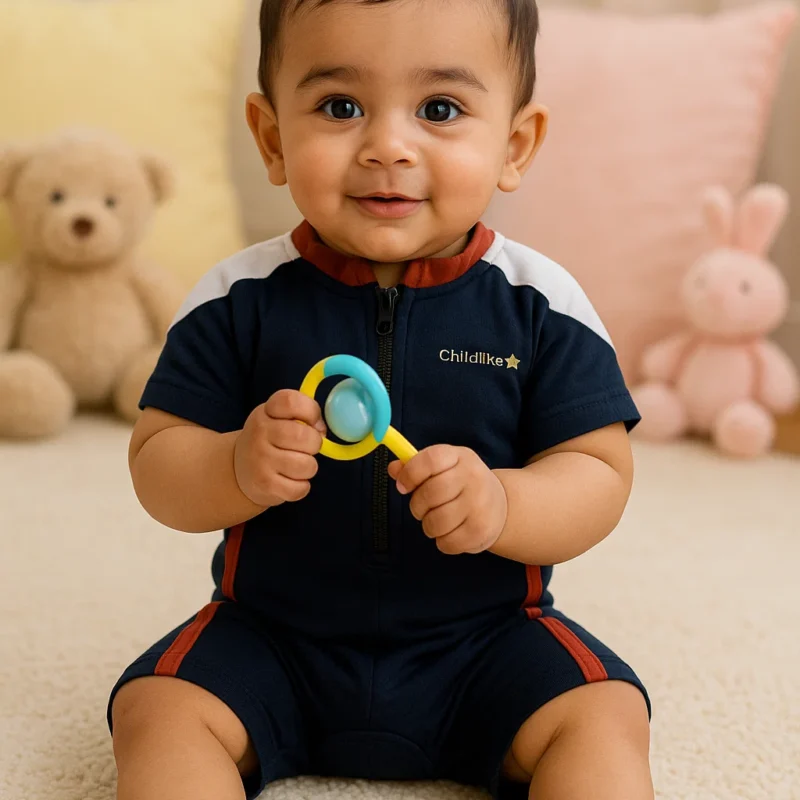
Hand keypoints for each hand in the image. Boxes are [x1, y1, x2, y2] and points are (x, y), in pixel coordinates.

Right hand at [234, 390, 325, 506]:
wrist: (238, 469)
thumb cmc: (269, 440)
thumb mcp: (278, 418)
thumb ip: (302, 416)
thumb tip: (321, 429)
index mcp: (266, 412)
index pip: (290, 401)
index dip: (311, 411)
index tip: (312, 421)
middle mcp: (260, 433)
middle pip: (304, 436)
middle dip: (314, 444)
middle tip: (306, 448)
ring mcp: (260, 459)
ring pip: (307, 465)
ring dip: (309, 467)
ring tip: (297, 465)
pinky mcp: (265, 484)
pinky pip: (300, 488)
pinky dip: (301, 487)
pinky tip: (291, 481)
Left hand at [388, 445, 507, 554]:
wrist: (501, 505)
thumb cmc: (462, 485)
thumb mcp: (443, 468)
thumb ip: (415, 468)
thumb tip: (393, 468)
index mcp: (460, 456)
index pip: (430, 460)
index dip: (410, 474)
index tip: (403, 486)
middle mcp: (473, 477)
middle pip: (431, 493)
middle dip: (417, 506)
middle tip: (421, 509)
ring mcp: (480, 504)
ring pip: (436, 521)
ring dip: (428, 526)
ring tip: (437, 521)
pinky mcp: (481, 530)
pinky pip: (447, 542)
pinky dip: (442, 542)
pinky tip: (451, 532)